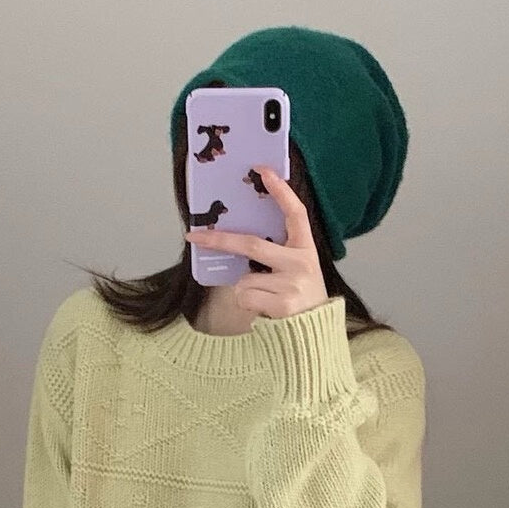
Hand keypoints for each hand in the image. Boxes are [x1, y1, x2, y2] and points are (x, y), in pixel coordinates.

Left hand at [184, 165, 329, 319]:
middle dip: (220, 241)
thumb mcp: (295, 272)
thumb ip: (274, 256)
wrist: (314, 336)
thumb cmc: (300, 300)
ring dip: (246, 290)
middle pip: (251, 245)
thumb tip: (233, 243)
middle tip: (195, 237)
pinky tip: (266, 311)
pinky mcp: (283, 304)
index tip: (263, 171)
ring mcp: (293, 284)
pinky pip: (246, 297)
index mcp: (307, 250)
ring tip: (267, 300)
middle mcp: (302, 263)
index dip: (281, 191)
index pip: (296, 214)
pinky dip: (248, 304)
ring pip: (244, 279)